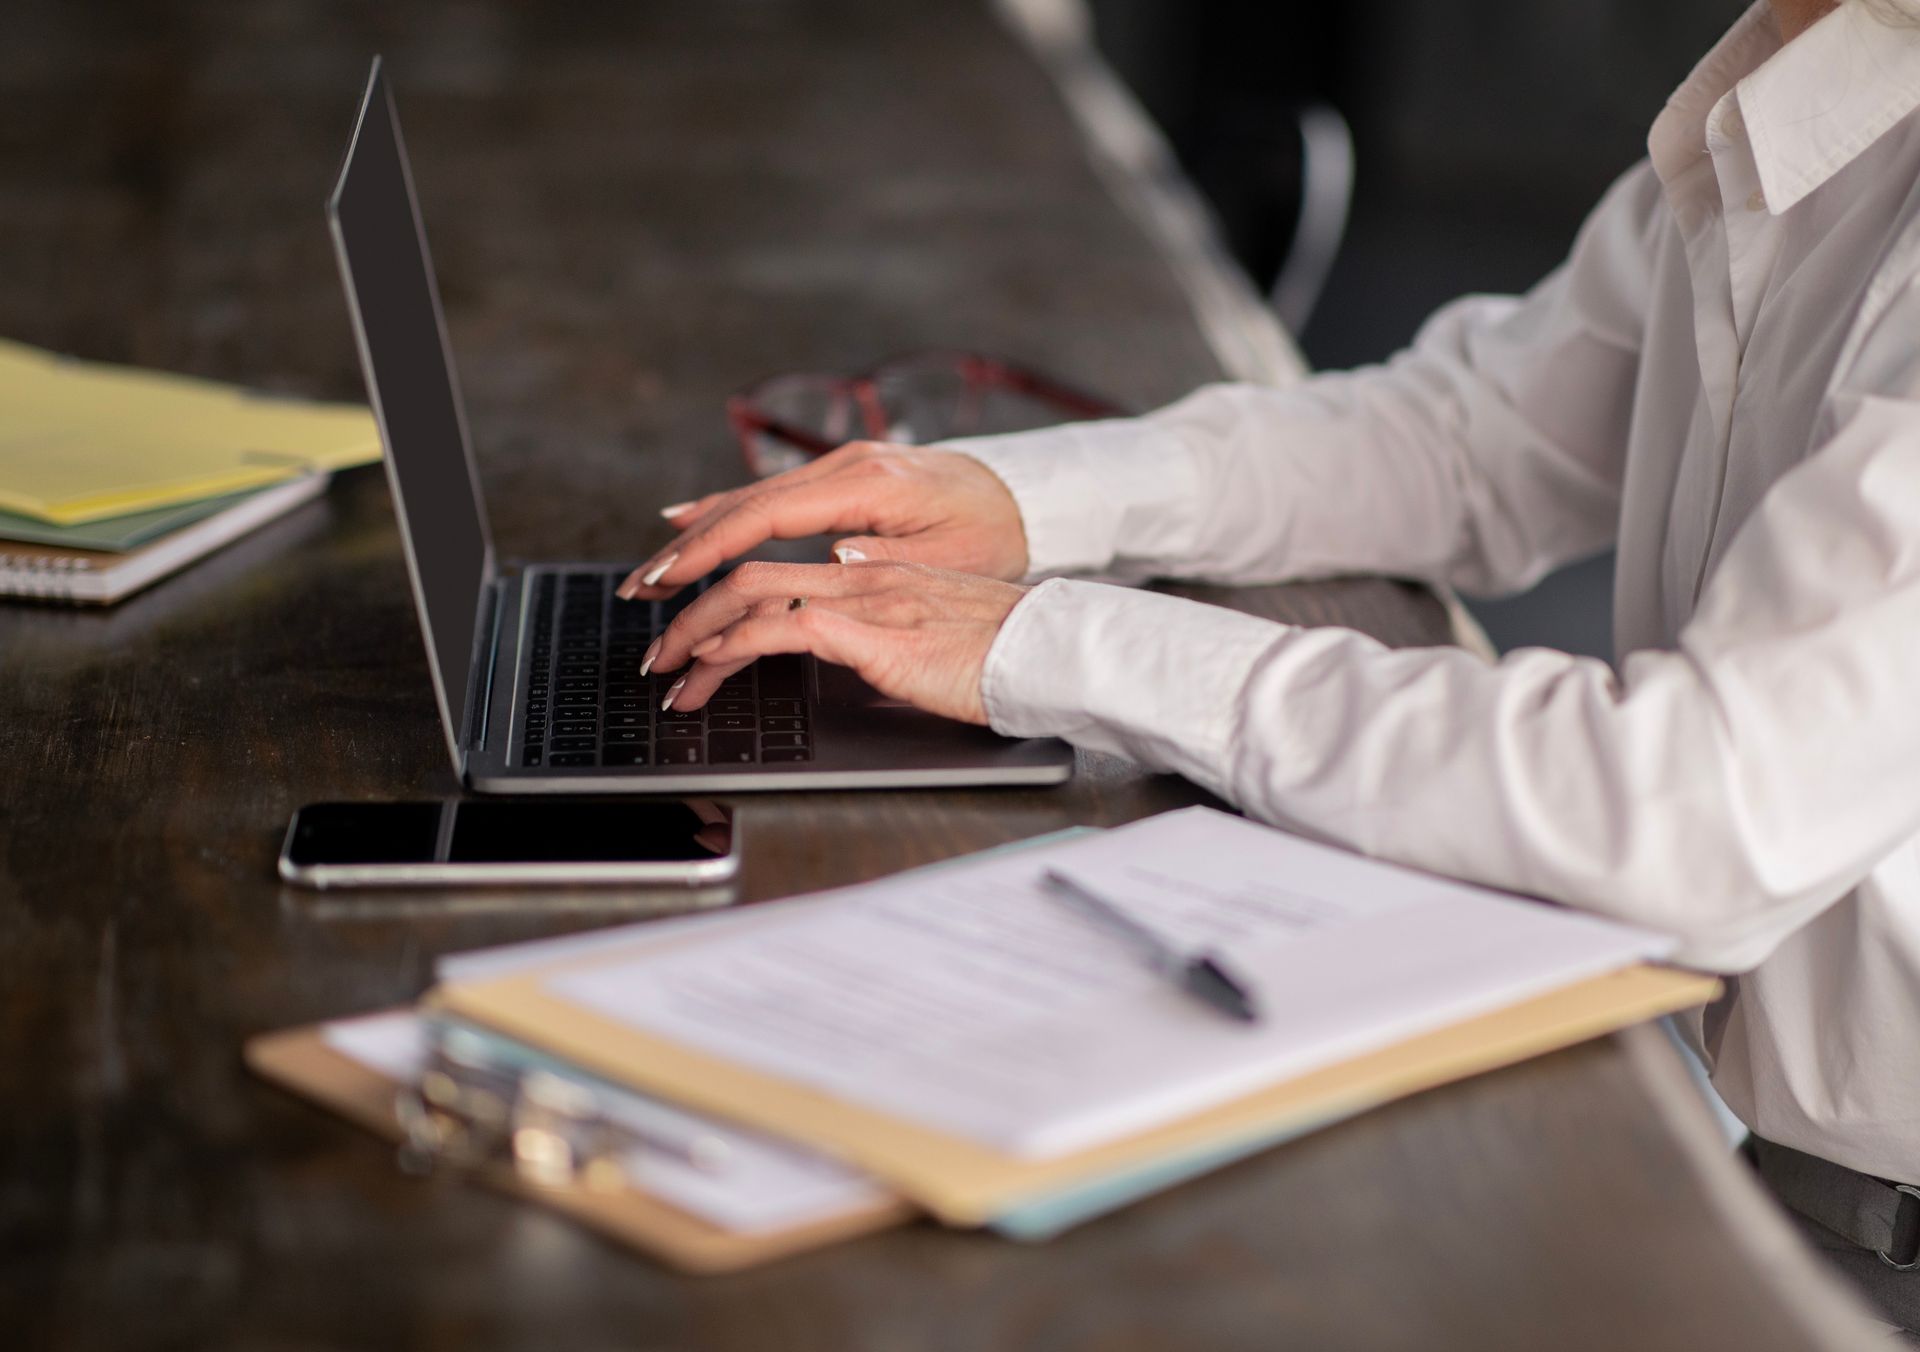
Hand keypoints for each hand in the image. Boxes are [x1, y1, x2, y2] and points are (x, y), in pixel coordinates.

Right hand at [617, 442, 1027, 599]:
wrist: (1029, 493)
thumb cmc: (996, 532)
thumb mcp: (950, 558)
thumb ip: (889, 560)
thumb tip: (833, 559)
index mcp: (867, 483)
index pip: (766, 514)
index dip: (710, 547)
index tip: (669, 578)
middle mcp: (846, 465)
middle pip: (745, 503)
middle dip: (686, 547)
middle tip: (639, 588)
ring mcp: (842, 466)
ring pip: (752, 497)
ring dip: (698, 533)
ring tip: (652, 569)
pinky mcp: (845, 476)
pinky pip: (772, 494)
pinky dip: (727, 512)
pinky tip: (690, 521)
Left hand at [641, 559, 1027, 724]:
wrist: (1052, 652)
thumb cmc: (1004, 653)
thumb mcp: (932, 634)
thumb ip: (885, 629)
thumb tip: (843, 640)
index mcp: (874, 570)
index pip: (777, 569)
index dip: (721, 593)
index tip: (688, 632)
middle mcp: (862, 572)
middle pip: (749, 574)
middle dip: (688, 612)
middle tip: (655, 656)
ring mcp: (867, 597)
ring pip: (753, 594)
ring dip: (696, 632)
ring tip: (666, 671)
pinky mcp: (875, 633)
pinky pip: (783, 628)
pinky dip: (735, 646)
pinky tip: (710, 667)